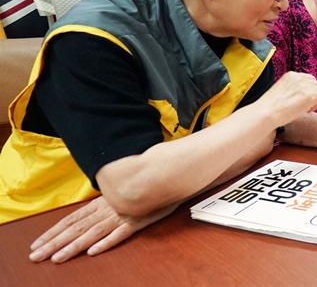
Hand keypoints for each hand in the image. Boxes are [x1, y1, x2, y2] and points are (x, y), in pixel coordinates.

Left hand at [29, 195, 177, 263]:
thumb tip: (90, 211)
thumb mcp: (120, 192)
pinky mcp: (138, 220)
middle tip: (36, 257)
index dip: (53, 231)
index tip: (36, 244)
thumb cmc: (143, 183)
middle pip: (77, 227)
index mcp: (101, 202)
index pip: (72, 218)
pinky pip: (121, 232)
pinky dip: (107, 241)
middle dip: (55, 243)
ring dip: (74, 246)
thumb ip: (106, 201)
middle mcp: (107, 209)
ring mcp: (122, 215)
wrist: (166, 173)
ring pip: (93, 232)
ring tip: (56, 258)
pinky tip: (93, 251)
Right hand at [258, 72, 316, 126]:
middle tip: (306, 106)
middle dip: (314, 94)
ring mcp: (306, 86)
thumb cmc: (270, 108)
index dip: (309, 89)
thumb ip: (292, 89)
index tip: (304, 99)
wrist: (266, 113)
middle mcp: (299, 77)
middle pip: (316, 84)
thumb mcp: (281, 91)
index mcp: (291, 75)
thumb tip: (301, 96)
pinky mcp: (311, 95)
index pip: (308, 79)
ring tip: (308, 109)